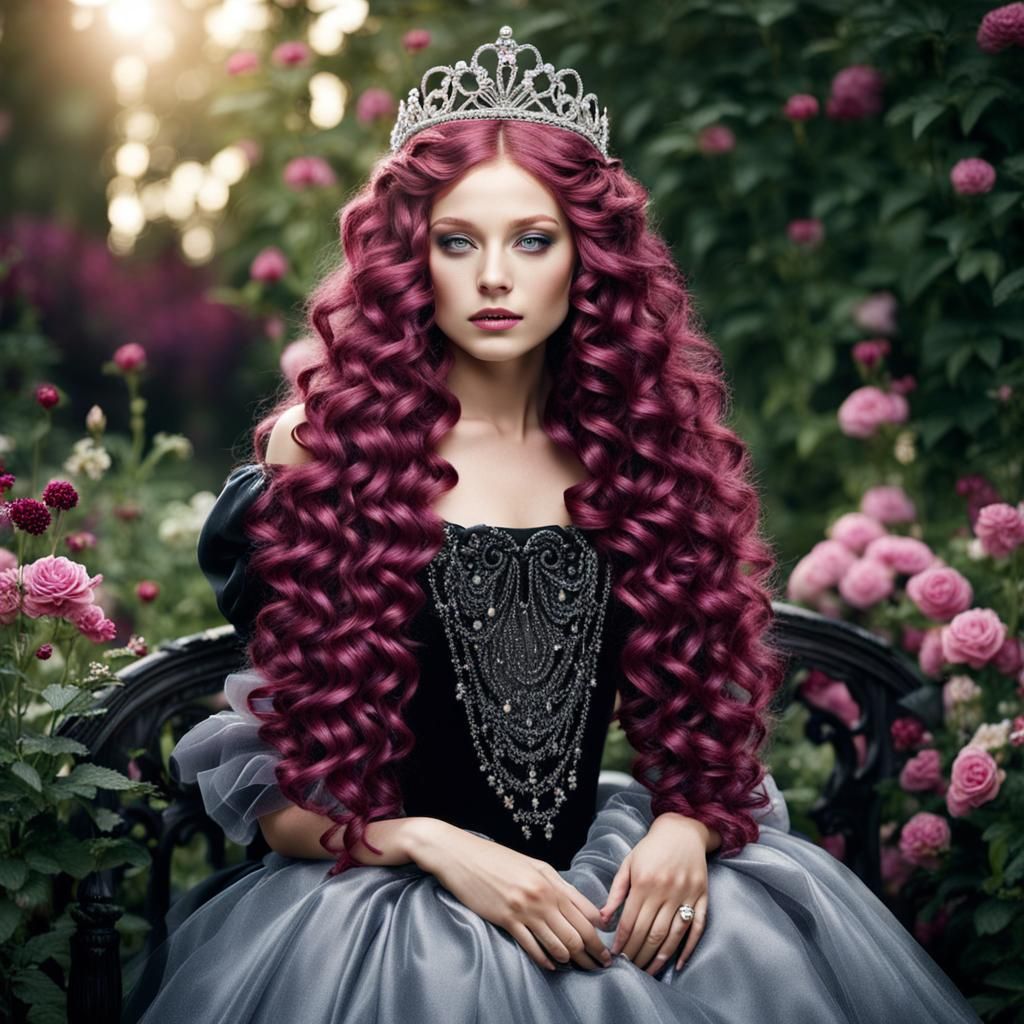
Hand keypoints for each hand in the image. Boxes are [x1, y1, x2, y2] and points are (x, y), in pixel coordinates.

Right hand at [416, 822, 611, 972]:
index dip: (600, 934)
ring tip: (578, 966)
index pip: (586, 913)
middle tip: (601, 965)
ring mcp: (524, 909)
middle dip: (593, 952)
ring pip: (558, 943)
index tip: (606, 947)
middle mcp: (542, 895)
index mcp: (551, 880)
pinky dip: (546, 960)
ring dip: (571, 959)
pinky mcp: (506, 919)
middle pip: (578, 932)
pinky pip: (532, 947)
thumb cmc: (498, 859)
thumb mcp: (534, 866)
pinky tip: (552, 965)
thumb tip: (584, 909)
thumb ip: (559, 886)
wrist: (461, 855)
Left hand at [598, 814, 708, 974]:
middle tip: (631, 967)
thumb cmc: (651, 848)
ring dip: (660, 957)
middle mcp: (665, 890)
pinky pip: (696, 928)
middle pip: (651, 932)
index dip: (623, 941)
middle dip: (638, 953)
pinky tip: (678, 964)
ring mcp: (686, 895)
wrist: (682, 830)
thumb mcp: (629, 863)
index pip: (631, 921)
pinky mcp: (702, 897)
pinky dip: (688, 948)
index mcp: (644, 882)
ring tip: (649, 970)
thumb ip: (617, 891)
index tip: (616, 955)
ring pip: (672, 935)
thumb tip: (604, 918)